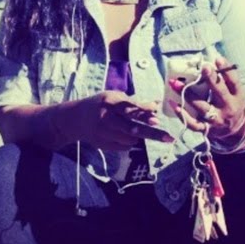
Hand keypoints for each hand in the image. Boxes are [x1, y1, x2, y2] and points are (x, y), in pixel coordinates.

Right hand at [53, 91, 171, 150]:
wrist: (75, 119)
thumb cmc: (101, 104)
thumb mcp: (114, 97)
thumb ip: (134, 102)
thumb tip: (156, 106)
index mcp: (109, 102)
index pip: (129, 108)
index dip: (144, 114)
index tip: (157, 119)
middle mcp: (106, 118)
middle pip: (132, 127)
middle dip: (152, 133)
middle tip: (168, 138)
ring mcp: (103, 133)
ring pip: (130, 139)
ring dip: (139, 136)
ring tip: (136, 129)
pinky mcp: (102, 144)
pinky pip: (124, 146)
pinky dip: (129, 141)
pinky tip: (123, 134)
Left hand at [169, 56, 244, 142]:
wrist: (235, 129)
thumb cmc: (230, 102)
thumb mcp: (234, 91)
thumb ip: (224, 77)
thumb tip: (208, 61)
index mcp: (237, 95)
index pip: (233, 80)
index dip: (226, 69)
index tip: (217, 59)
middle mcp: (228, 107)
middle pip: (220, 92)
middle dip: (211, 79)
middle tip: (204, 68)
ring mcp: (217, 119)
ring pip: (202, 107)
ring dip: (188, 95)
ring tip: (175, 83)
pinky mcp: (206, 129)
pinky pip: (193, 123)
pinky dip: (183, 115)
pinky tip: (174, 104)